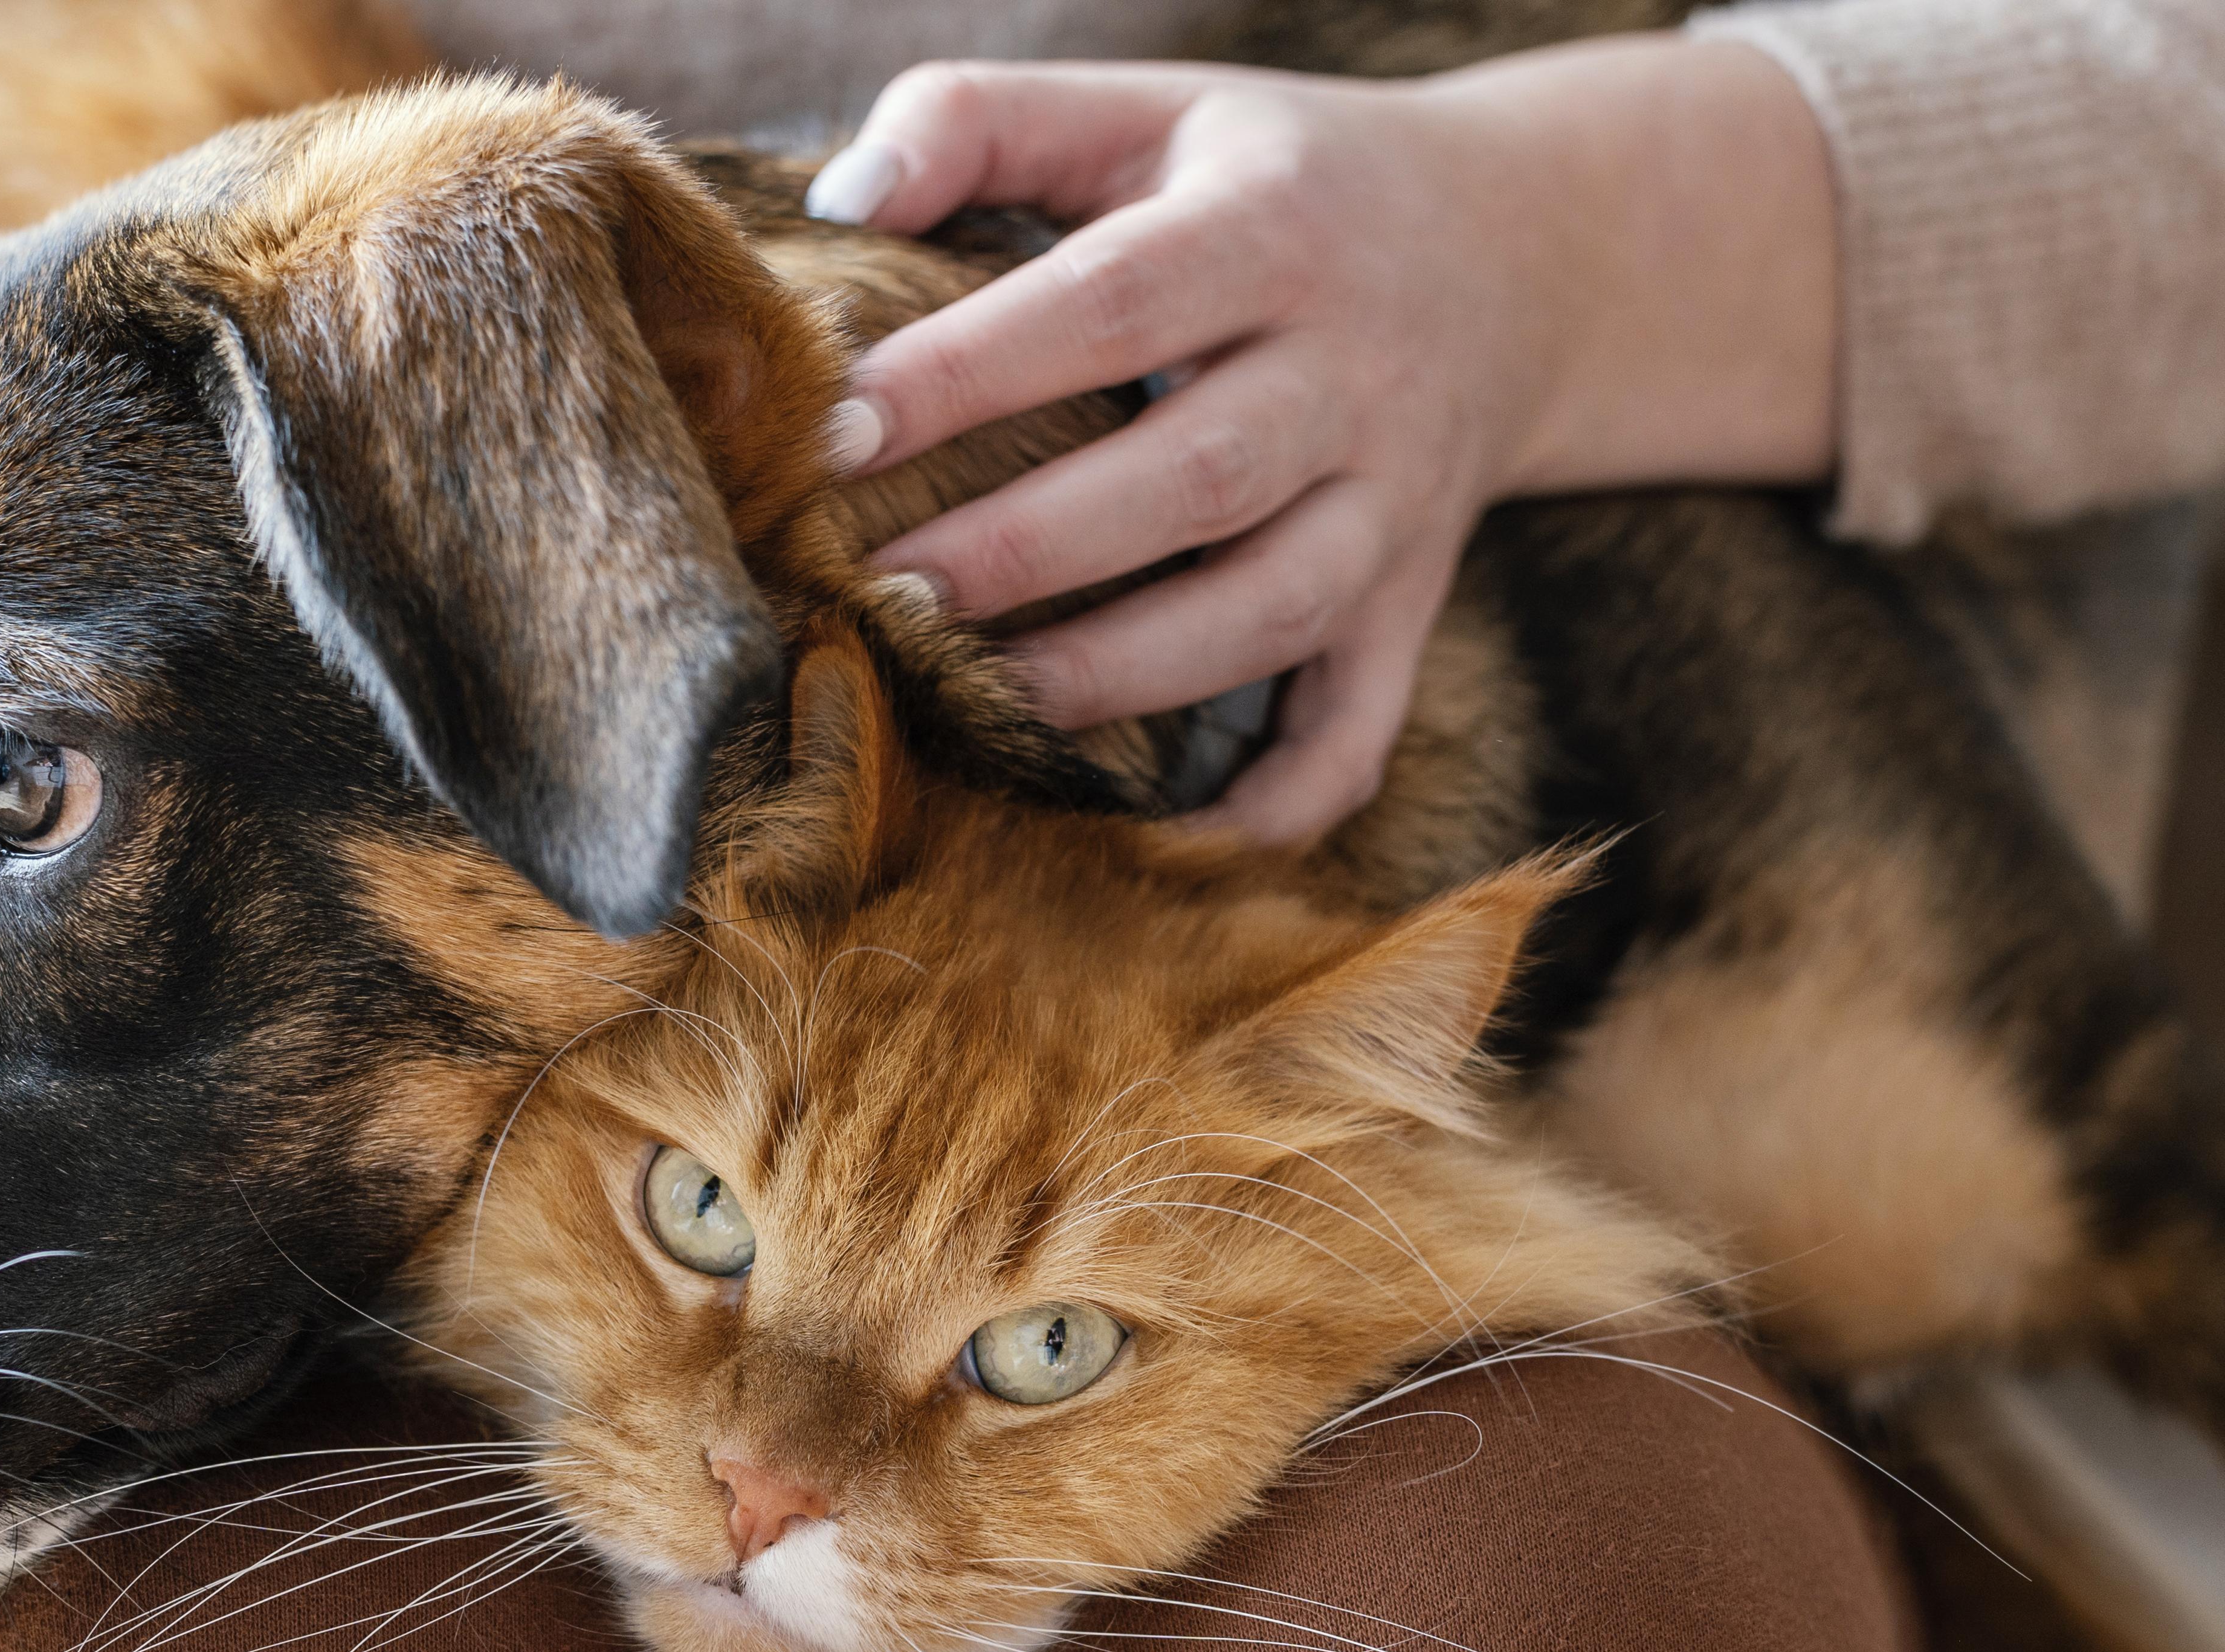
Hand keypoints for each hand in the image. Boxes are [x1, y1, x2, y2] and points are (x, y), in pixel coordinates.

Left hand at [811, 41, 1834, 842]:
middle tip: (886, 592)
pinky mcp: (1411, 603)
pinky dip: (1277, 800)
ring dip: (1125, 673)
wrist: (1520, 249)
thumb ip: (979, 119)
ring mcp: (1394, 504)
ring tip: (983, 698)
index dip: (972, 372)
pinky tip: (1164, 835)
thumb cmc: (1268, 181)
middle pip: (1195, 478)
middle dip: (1031, 548)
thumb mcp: (1145, 108)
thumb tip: (838, 197)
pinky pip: (1359, 727)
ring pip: (1270, 611)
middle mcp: (1353, 372)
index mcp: (1273, 227)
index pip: (1110, 302)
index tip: (838, 432)